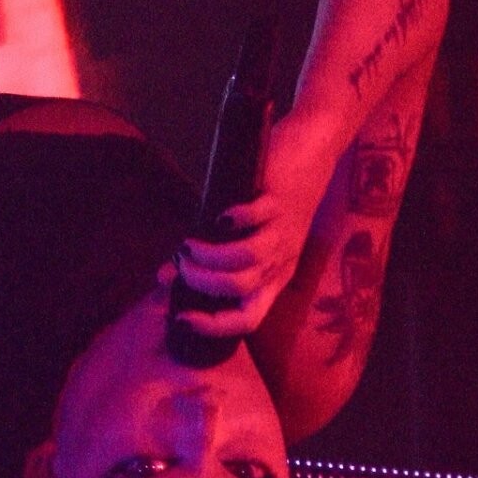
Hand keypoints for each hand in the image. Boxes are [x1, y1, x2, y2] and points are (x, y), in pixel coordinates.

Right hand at [163, 111, 335, 338]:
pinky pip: (255, 218)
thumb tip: (165, 278)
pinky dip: (232, 220)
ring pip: (247, 260)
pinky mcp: (277, 200)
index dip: (214, 326)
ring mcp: (281, 231)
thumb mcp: (249, 237)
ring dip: (211, 256)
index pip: (248, 319)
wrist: (313, 152)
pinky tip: (215, 217)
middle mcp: (280, 260)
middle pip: (240, 290)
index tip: (182, 318)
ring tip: (189, 244)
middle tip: (181, 264)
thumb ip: (210, 260)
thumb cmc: (274, 200)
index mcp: (274, 277)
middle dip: (203, 282)